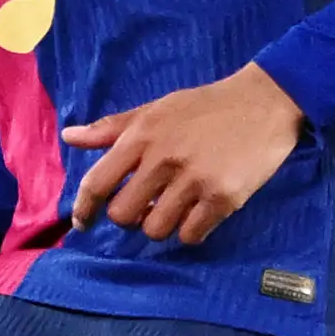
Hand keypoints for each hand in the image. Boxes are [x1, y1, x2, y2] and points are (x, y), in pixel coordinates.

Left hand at [63, 64, 305, 243]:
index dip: (84, 208)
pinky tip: (199, 212)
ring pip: (155, 229)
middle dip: (129, 216)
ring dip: (161, 224)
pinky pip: (190, 234)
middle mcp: (164, 159)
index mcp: (142, 136)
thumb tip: (69, 137)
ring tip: (175, 207)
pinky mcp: (224, 197)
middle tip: (145, 205)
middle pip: (123, 214)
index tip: (83, 222)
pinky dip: (190, 230)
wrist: (265, 101)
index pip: (97, 182)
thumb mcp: (156, 108)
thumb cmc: (206, 106)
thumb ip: (112, 128)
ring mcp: (195, 180)